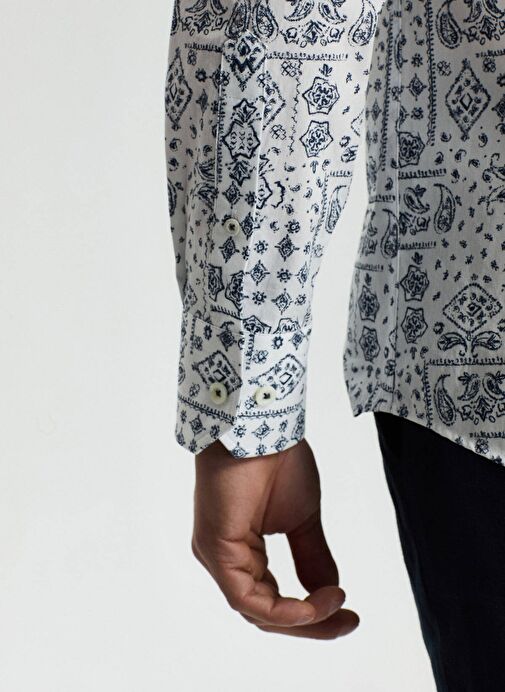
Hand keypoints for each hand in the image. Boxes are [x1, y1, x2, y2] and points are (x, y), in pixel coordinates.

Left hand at [191, 438, 359, 638]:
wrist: (263, 426)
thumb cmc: (275, 461)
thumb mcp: (302, 519)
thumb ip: (311, 557)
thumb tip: (330, 591)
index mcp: (242, 551)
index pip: (273, 600)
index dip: (311, 614)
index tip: (349, 611)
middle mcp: (225, 559)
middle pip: (265, 612)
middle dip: (310, 622)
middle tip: (349, 621)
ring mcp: (216, 557)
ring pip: (256, 611)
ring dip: (301, 618)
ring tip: (336, 603)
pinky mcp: (215, 549)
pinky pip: (245, 598)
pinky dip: (282, 610)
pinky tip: (311, 605)